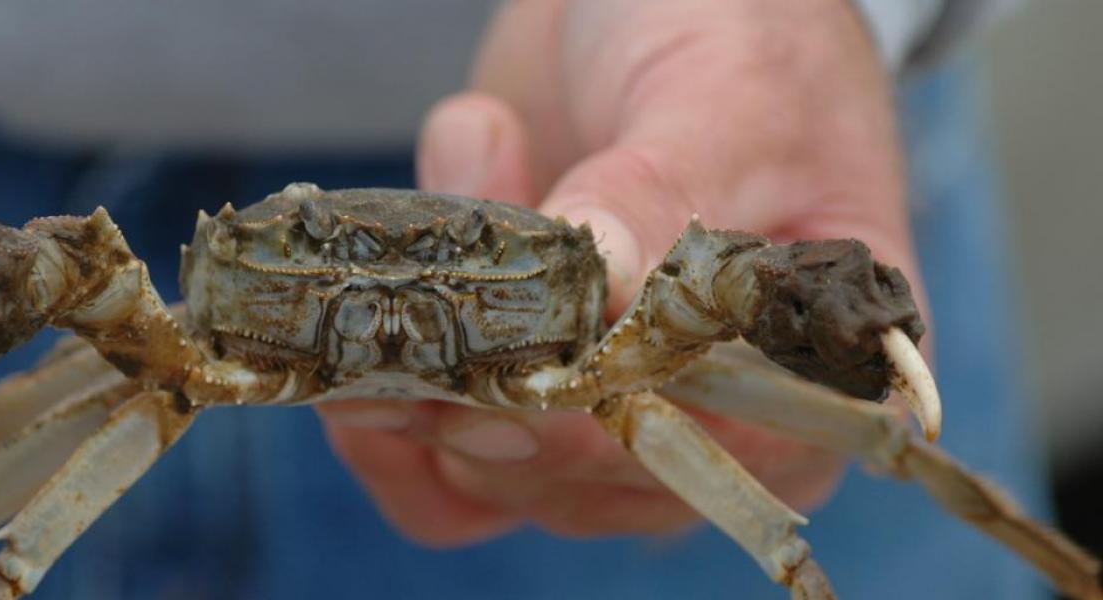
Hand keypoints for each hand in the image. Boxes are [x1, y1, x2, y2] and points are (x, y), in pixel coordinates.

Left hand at [318, 0, 926, 544]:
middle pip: (566, 472)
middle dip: (479, 378)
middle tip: (439, 264)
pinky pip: (434, 483)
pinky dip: (383, 436)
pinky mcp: (514, 400)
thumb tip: (604, 287)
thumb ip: (663, 197)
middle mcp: (706, 426)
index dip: (576, 418)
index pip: (685, 450)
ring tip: (431, 230)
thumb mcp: (723, 100)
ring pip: (482, 470)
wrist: (654, 8)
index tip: (495, 348)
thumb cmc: (743, 45)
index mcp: (800, 377)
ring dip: (421, 369)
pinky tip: (362, 347)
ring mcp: (597, 418)